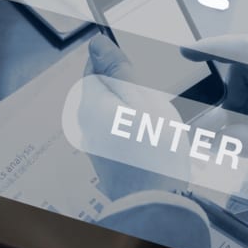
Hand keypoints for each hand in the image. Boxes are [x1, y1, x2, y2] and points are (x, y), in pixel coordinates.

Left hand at [79, 35, 168, 200]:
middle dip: (129, 85)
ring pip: (115, 109)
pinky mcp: (110, 158)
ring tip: (159, 116)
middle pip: (105, 88)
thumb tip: (96, 43)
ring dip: (136, 106)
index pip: (93, 66)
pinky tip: (155, 135)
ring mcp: (97, 143)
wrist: (155, 204)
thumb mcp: (141, 99)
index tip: (139, 66)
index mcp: (90, 105)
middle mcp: (87, 124)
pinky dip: (137, 126)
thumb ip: (117, 69)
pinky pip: (121, 130)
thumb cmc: (153, 153)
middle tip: (154, 94)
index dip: (116, 60)